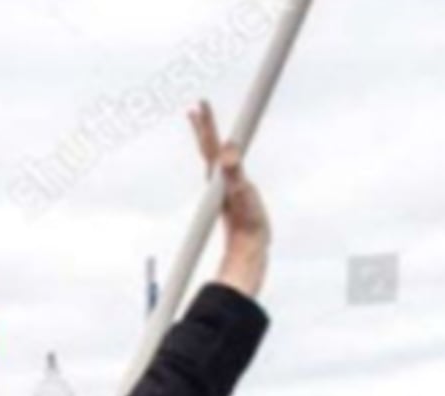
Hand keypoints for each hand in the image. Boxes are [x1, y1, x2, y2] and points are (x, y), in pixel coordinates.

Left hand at [190, 100, 269, 297]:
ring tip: (206, 128)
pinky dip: (225, 155)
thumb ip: (233, 170)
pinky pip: (228, 167)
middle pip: (208, 147)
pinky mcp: (234, 192)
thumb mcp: (240, 191)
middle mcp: (218, 178)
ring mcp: (225, 185)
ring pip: (216, 156)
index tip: (200, 103)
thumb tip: (226, 150)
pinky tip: (226, 158)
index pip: (210, 142)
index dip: (207, 122)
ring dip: (210, 140)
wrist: (248, 243)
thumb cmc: (246, 219)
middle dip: (203, 126)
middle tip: (195, 109)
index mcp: (218, 174)